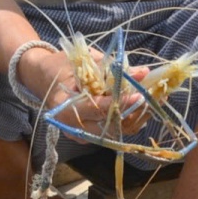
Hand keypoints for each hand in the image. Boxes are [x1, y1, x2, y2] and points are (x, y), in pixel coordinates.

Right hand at [21, 47, 151, 140]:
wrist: (42, 78)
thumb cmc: (61, 66)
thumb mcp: (84, 61)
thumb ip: (112, 69)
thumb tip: (143, 72)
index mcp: (65, 106)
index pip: (98, 108)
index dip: (121, 102)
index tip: (141, 94)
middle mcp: (72, 126)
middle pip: (110, 125)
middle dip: (135, 111)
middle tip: (155, 96)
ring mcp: (81, 135)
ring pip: (116, 132)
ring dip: (137, 117)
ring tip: (155, 100)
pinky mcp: (89, 136)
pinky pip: (113, 133)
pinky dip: (130, 121)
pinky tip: (143, 108)